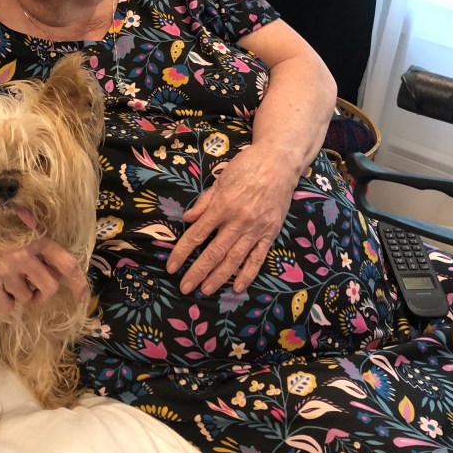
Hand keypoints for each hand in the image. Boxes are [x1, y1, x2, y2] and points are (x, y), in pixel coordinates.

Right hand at [0, 237, 88, 314]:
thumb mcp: (12, 222)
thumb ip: (35, 234)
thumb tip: (54, 258)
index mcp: (34, 237)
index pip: (68, 264)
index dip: (79, 284)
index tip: (83, 298)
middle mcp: (23, 255)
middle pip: (50, 287)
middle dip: (44, 292)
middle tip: (34, 289)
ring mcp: (5, 272)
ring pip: (27, 298)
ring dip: (21, 294)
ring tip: (6, 279)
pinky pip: (8, 307)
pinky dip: (4, 303)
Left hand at [166, 145, 297, 294]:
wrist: (280, 162)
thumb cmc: (247, 166)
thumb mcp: (221, 179)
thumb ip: (205, 201)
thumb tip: (187, 220)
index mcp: (222, 206)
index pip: (197, 235)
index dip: (182, 252)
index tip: (171, 266)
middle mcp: (238, 221)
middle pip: (214, 252)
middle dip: (198, 272)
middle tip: (185, 287)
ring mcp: (256, 229)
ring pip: (234, 259)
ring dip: (219, 277)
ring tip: (206, 291)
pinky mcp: (270, 233)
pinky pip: (258, 257)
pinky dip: (248, 274)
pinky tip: (238, 287)